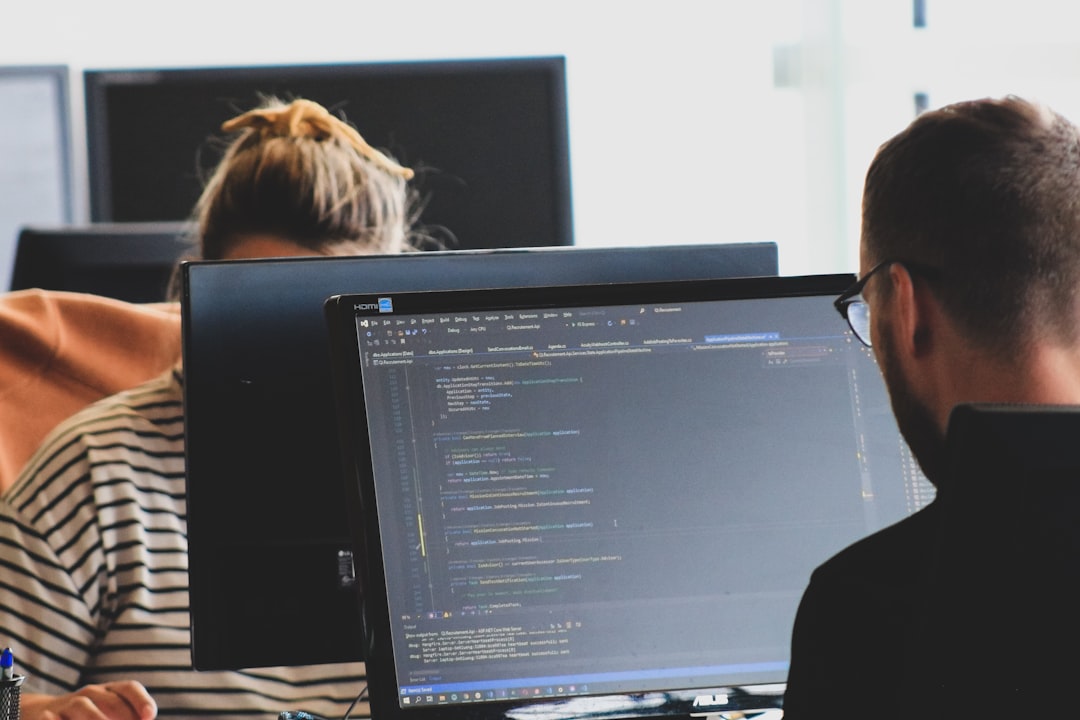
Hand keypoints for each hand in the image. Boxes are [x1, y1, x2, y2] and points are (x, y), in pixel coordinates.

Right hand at [21, 683, 156, 719]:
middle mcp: (90, 694)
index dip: (141, 700)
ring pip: (83, 706)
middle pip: (110, 700)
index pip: (129, 688)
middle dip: (123, 715)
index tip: (149, 716)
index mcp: (109, 691)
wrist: (40, 713)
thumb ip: (125, 717)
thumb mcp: (106, 714)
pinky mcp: (45, 716)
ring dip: (97, 719)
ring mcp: (67, 704)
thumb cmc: (86, 717)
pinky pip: (52, 718)